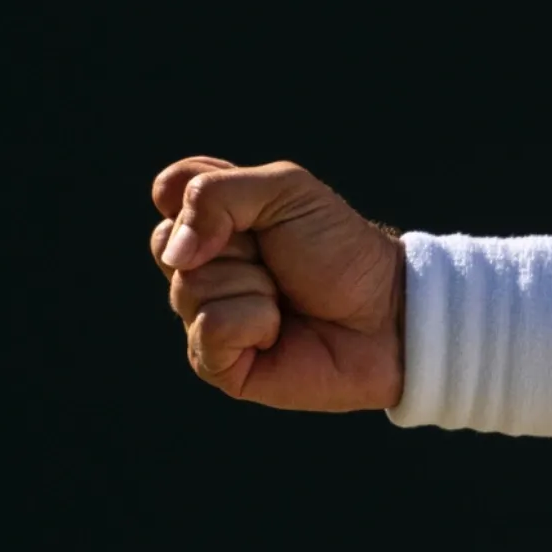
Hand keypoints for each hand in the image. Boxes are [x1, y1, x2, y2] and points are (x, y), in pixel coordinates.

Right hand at [148, 158, 405, 411]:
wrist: (386, 311)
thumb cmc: (340, 250)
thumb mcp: (286, 192)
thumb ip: (216, 194)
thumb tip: (175, 252)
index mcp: (214, 219)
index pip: (169, 190)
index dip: (202, 198)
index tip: (257, 208)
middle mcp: (201, 266)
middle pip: (166, 243)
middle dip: (232, 245)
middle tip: (277, 258)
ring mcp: (204, 314)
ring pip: (189, 288)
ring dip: (251, 286)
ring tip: (284, 296)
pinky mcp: (217, 361)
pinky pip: (208, 332)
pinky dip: (252, 323)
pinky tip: (278, 330)